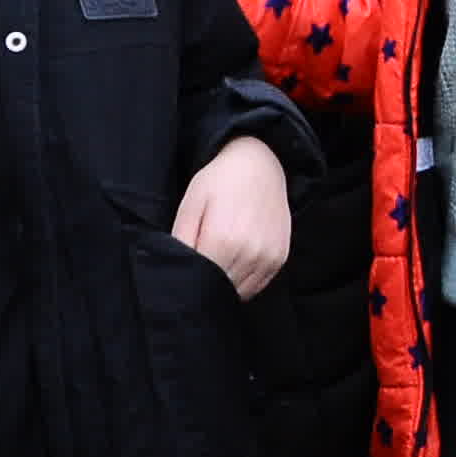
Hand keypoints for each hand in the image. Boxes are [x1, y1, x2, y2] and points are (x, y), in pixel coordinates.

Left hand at [173, 133, 293, 297]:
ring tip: (216, 264)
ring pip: (239, 292)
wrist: (260, 164)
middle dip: (206, 284)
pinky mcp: (280, 258)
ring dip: (225, 285)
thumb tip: (175, 269)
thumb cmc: (220, 181)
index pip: (200, 280)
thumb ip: (181, 240)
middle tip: (198, 268)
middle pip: (219, 288)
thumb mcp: (191, 204)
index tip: (183, 272)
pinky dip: (243, 283)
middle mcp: (249, 252)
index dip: (188, 279)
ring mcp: (268, 257)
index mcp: (223, 239)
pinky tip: (233, 264)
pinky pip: (257, 286)